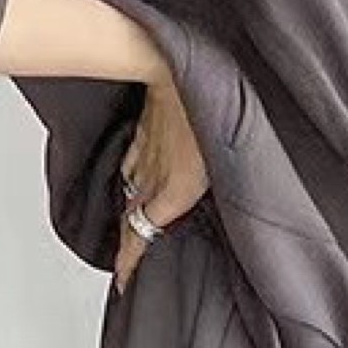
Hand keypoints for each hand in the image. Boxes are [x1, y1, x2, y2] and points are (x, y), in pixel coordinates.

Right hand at [113, 55, 210, 292]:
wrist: (172, 66)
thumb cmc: (206, 108)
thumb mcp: (224, 160)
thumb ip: (207, 192)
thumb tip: (223, 212)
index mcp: (171, 191)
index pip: (139, 238)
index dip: (129, 263)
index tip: (123, 281)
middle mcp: (150, 178)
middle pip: (131, 222)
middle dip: (126, 245)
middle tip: (123, 263)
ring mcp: (143, 156)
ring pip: (130, 195)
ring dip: (128, 215)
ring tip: (128, 230)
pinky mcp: (142, 135)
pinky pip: (131, 166)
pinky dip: (130, 180)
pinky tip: (133, 181)